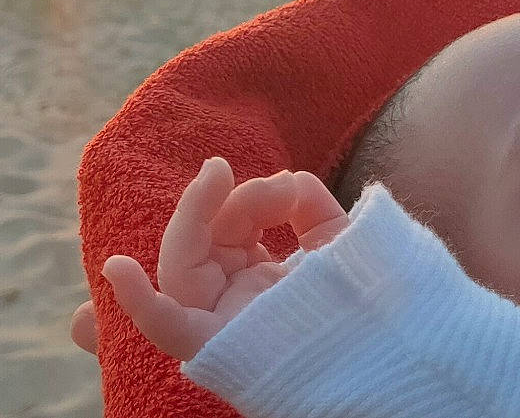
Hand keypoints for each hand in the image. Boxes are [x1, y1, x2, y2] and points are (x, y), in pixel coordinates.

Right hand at [90, 157, 347, 360]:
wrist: (401, 352)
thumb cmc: (371, 301)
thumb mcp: (342, 243)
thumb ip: (312, 206)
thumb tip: (290, 179)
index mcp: (257, 281)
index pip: (227, 231)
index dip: (243, 199)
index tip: (286, 184)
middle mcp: (233, 302)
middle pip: (197, 244)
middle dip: (210, 201)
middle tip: (224, 167)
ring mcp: (224, 323)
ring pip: (179, 271)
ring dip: (192, 216)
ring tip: (217, 175)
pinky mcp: (222, 347)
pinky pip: (169, 329)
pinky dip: (140, 302)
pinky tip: (118, 269)